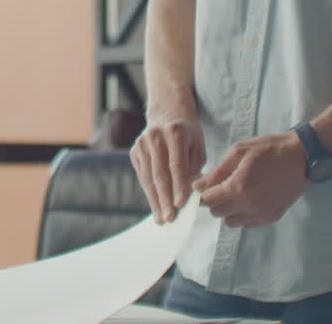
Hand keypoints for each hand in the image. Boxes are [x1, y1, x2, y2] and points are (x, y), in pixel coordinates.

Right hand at [130, 110, 205, 224]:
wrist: (167, 113)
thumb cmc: (188, 134)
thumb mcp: (197, 146)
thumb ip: (193, 167)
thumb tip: (186, 193)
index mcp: (175, 132)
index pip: (177, 164)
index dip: (179, 185)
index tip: (181, 204)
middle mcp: (155, 136)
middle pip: (159, 173)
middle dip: (164, 198)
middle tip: (169, 218)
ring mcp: (142, 143)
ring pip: (148, 177)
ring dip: (155, 200)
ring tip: (161, 218)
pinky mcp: (134, 150)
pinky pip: (142, 175)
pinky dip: (149, 192)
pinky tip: (155, 205)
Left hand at [193, 133, 307, 227]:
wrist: (302, 157)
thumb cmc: (269, 149)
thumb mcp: (239, 152)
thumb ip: (217, 171)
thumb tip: (197, 185)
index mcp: (238, 186)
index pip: (208, 200)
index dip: (202, 194)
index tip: (203, 188)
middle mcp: (249, 204)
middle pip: (217, 212)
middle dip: (214, 201)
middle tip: (219, 187)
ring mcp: (261, 213)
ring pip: (231, 221)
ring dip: (227, 210)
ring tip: (235, 193)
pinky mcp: (271, 217)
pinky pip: (247, 223)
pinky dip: (242, 214)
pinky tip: (247, 199)